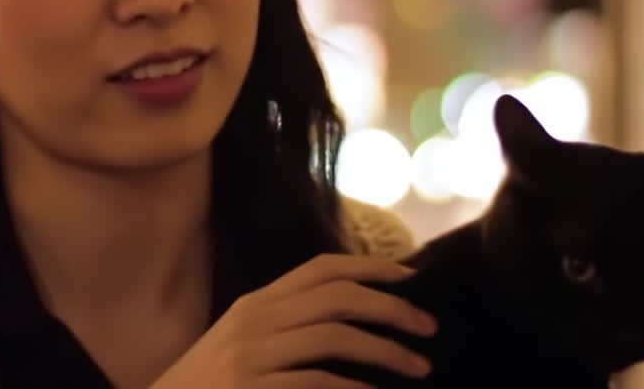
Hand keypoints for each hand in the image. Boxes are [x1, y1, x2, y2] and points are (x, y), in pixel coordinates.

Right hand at [150, 253, 437, 388]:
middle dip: (392, 307)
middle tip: (430, 327)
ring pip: (335, 335)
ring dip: (387, 350)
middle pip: (337, 296)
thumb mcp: (244, 344)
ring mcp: (251, 356)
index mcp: (257, 303)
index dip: (372, 267)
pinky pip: (317, 383)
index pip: (322, 267)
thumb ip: (288, 324)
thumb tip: (357, 316)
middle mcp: (255, 321)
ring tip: (419, 367)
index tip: (414, 278)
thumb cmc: (213, 387)